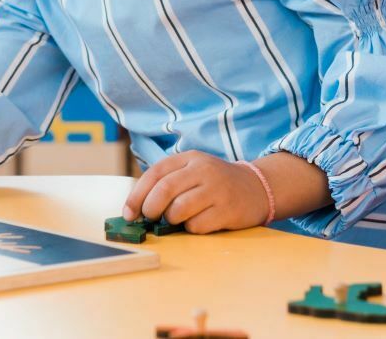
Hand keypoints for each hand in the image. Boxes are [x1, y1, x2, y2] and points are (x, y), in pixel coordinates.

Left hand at [121, 151, 270, 233]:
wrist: (256, 188)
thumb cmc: (215, 183)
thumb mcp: (193, 172)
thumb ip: (168, 183)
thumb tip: (136, 208)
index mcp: (190, 158)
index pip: (155, 173)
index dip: (137, 194)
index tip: (129, 213)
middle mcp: (203, 170)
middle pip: (164, 190)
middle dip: (150, 209)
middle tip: (149, 218)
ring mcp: (217, 189)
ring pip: (178, 210)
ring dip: (171, 220)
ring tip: (179, 218)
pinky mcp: (227, 210)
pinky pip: (197, 225)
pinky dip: (191, 228)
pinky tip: (200, 221)